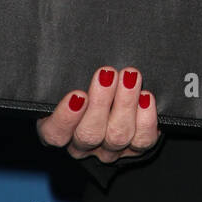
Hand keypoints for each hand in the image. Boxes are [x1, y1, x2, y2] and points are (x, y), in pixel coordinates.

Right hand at [36, 66, 159, 164]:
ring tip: (130, 77)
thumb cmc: (86, 83)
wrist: (116, 97)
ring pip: (117, 136)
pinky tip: (146, 98)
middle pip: (89, 134)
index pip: (55, 134)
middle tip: (108, 74)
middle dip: (101, 103)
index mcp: (60, 130)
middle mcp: (83, 144)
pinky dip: (145, 120)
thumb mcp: (70, 80)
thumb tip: (59, 52)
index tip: (77, 95)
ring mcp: (110, 149)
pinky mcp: (136, 147)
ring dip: (125, 104)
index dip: (65, 118)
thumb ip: (67, 75)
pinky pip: (142, 141)